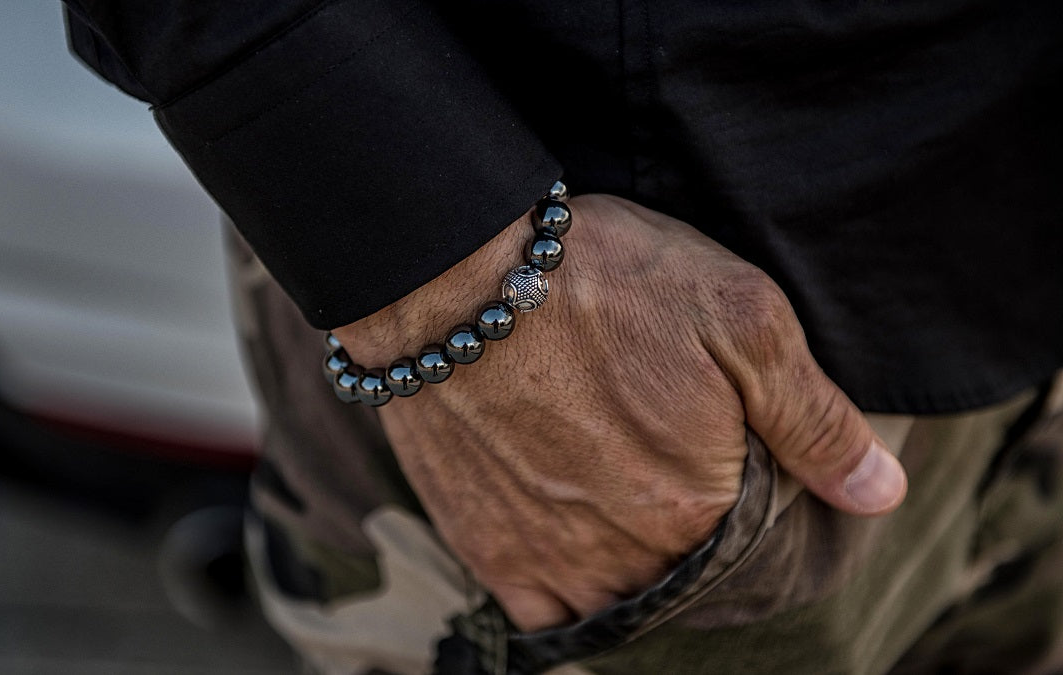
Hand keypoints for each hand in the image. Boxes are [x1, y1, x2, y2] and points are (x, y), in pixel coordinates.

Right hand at [334, 194, 906, 630]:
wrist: (451, 276)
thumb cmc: (600, 281)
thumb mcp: (740, 316)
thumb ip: (816, 419)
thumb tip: (880, 495)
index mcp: (701, 506)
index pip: (756, 539)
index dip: (751, 492)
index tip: (728, 443)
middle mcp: (629, 554)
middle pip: (685, 570)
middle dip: (692, 527)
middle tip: (667, 459)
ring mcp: (552, 560)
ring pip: (620, 597)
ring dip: (636, 564)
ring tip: (626, 498)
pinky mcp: (487, 547)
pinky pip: (545, 613)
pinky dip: (569, 596)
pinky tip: (577, 551)